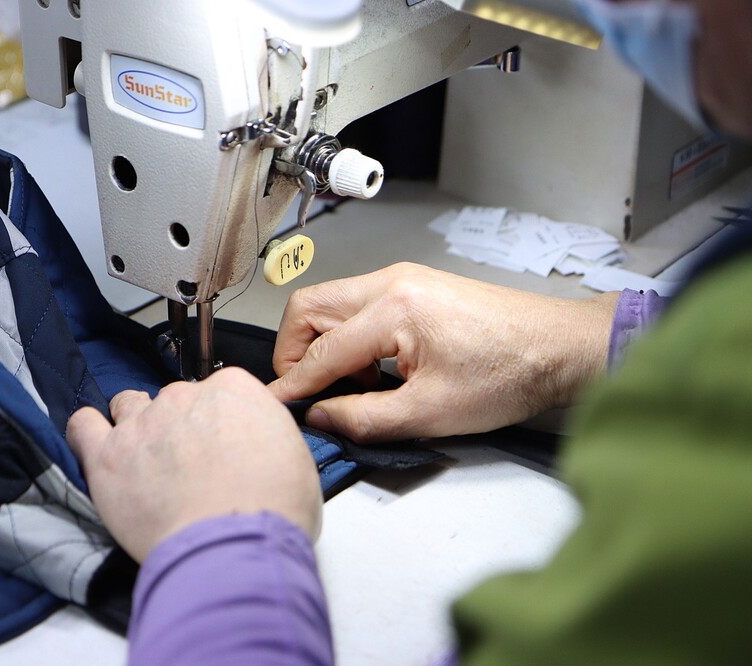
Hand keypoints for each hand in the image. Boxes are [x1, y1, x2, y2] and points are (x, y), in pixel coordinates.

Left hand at [67, 368, 322, 562]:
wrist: (233, 547)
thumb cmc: (271, 511)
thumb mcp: (295, 460)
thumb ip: (266, 437)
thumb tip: (258, 447)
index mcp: (234, 389)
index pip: (218, 390)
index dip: (217, 420)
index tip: (219, 444)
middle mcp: (184, 397)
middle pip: (173, 399)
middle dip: (178, 426)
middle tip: (186, 464)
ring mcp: (142, 423)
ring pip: (128, 405)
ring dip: (134, 424)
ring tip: (143, 456)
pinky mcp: (107, 456)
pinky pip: (83, 425)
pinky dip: (87, 432)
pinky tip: (97, 447)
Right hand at [269, 263, 618, 441]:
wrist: (561, 348)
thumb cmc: (510, 374)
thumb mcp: (431, 412)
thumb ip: (364, 418)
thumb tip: (319, 418)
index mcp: (393, 308)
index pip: (320, 351)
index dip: (294, 386)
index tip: (278, 409)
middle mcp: (391, 282)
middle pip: (308, 309)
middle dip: (296, 353)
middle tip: (310, 393)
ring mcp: (402, 279)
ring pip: (330, 303)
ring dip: (325, 345)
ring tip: (355, 386)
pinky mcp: (414, 287)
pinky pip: (358, 306)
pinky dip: (350, 338)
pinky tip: (378, 370)